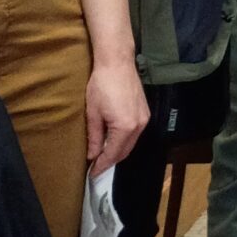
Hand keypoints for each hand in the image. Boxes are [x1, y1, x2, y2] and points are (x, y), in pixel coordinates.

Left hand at [86, 52, 147, 170]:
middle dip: (110, 161)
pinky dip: (124, 141)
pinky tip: (114, 140)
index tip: (92, 173)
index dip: (101, 165)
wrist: (117, 62)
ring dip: (118, 151)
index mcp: (125, 127)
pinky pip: (135, 134)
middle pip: (124, 151)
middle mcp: (138, 126)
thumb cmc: (101, 85)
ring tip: (103, 155)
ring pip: (131, 143)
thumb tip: (92, 155)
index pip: (112, 154)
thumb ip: (94, 137)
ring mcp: (144, 119)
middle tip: (96, 167)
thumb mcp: (93, 113)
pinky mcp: (145, 112)